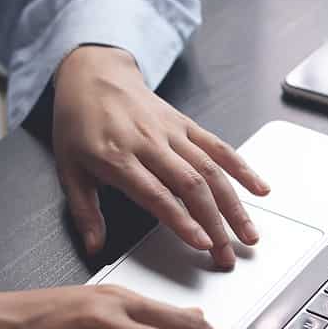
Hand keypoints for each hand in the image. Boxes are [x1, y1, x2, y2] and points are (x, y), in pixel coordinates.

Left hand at [52, 46, 269, 267]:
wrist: (93, 74)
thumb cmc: (78, 122)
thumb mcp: (68, 168)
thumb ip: (84, 211)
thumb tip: (94, 247)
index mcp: (117, 157)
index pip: (157, 194)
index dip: (182, 221)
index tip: (201, 244)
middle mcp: (150, 143)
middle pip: (191, 186)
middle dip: (215, 224)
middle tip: (228, 254)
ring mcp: (172, 132)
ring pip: (211, 169)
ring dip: (234, 205)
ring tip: (249, 234)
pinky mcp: (186, 124)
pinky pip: (218, 147)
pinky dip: (242, 168)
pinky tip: (259, 189)